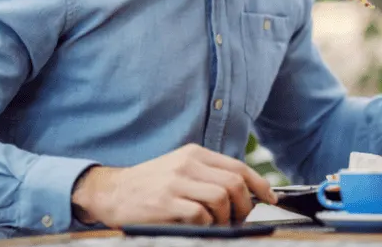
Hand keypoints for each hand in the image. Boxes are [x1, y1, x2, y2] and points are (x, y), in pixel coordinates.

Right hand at [70, 143, 276, 226]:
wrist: (112, 191)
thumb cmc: (151, 184)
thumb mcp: (180, 169)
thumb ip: (207, 175)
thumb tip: (244, 192)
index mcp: (194, 154)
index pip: (238, 167)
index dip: (259, 185)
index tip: (269, 198)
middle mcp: (187, 163)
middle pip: (234, 184)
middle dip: (245, 207)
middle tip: (240, 220)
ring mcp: (176, 182)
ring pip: (221, 198)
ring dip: (227, 219)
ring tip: (219, 225)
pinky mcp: (165, 202)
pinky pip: (201, 214)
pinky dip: (207, 224)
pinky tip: (200, 226)